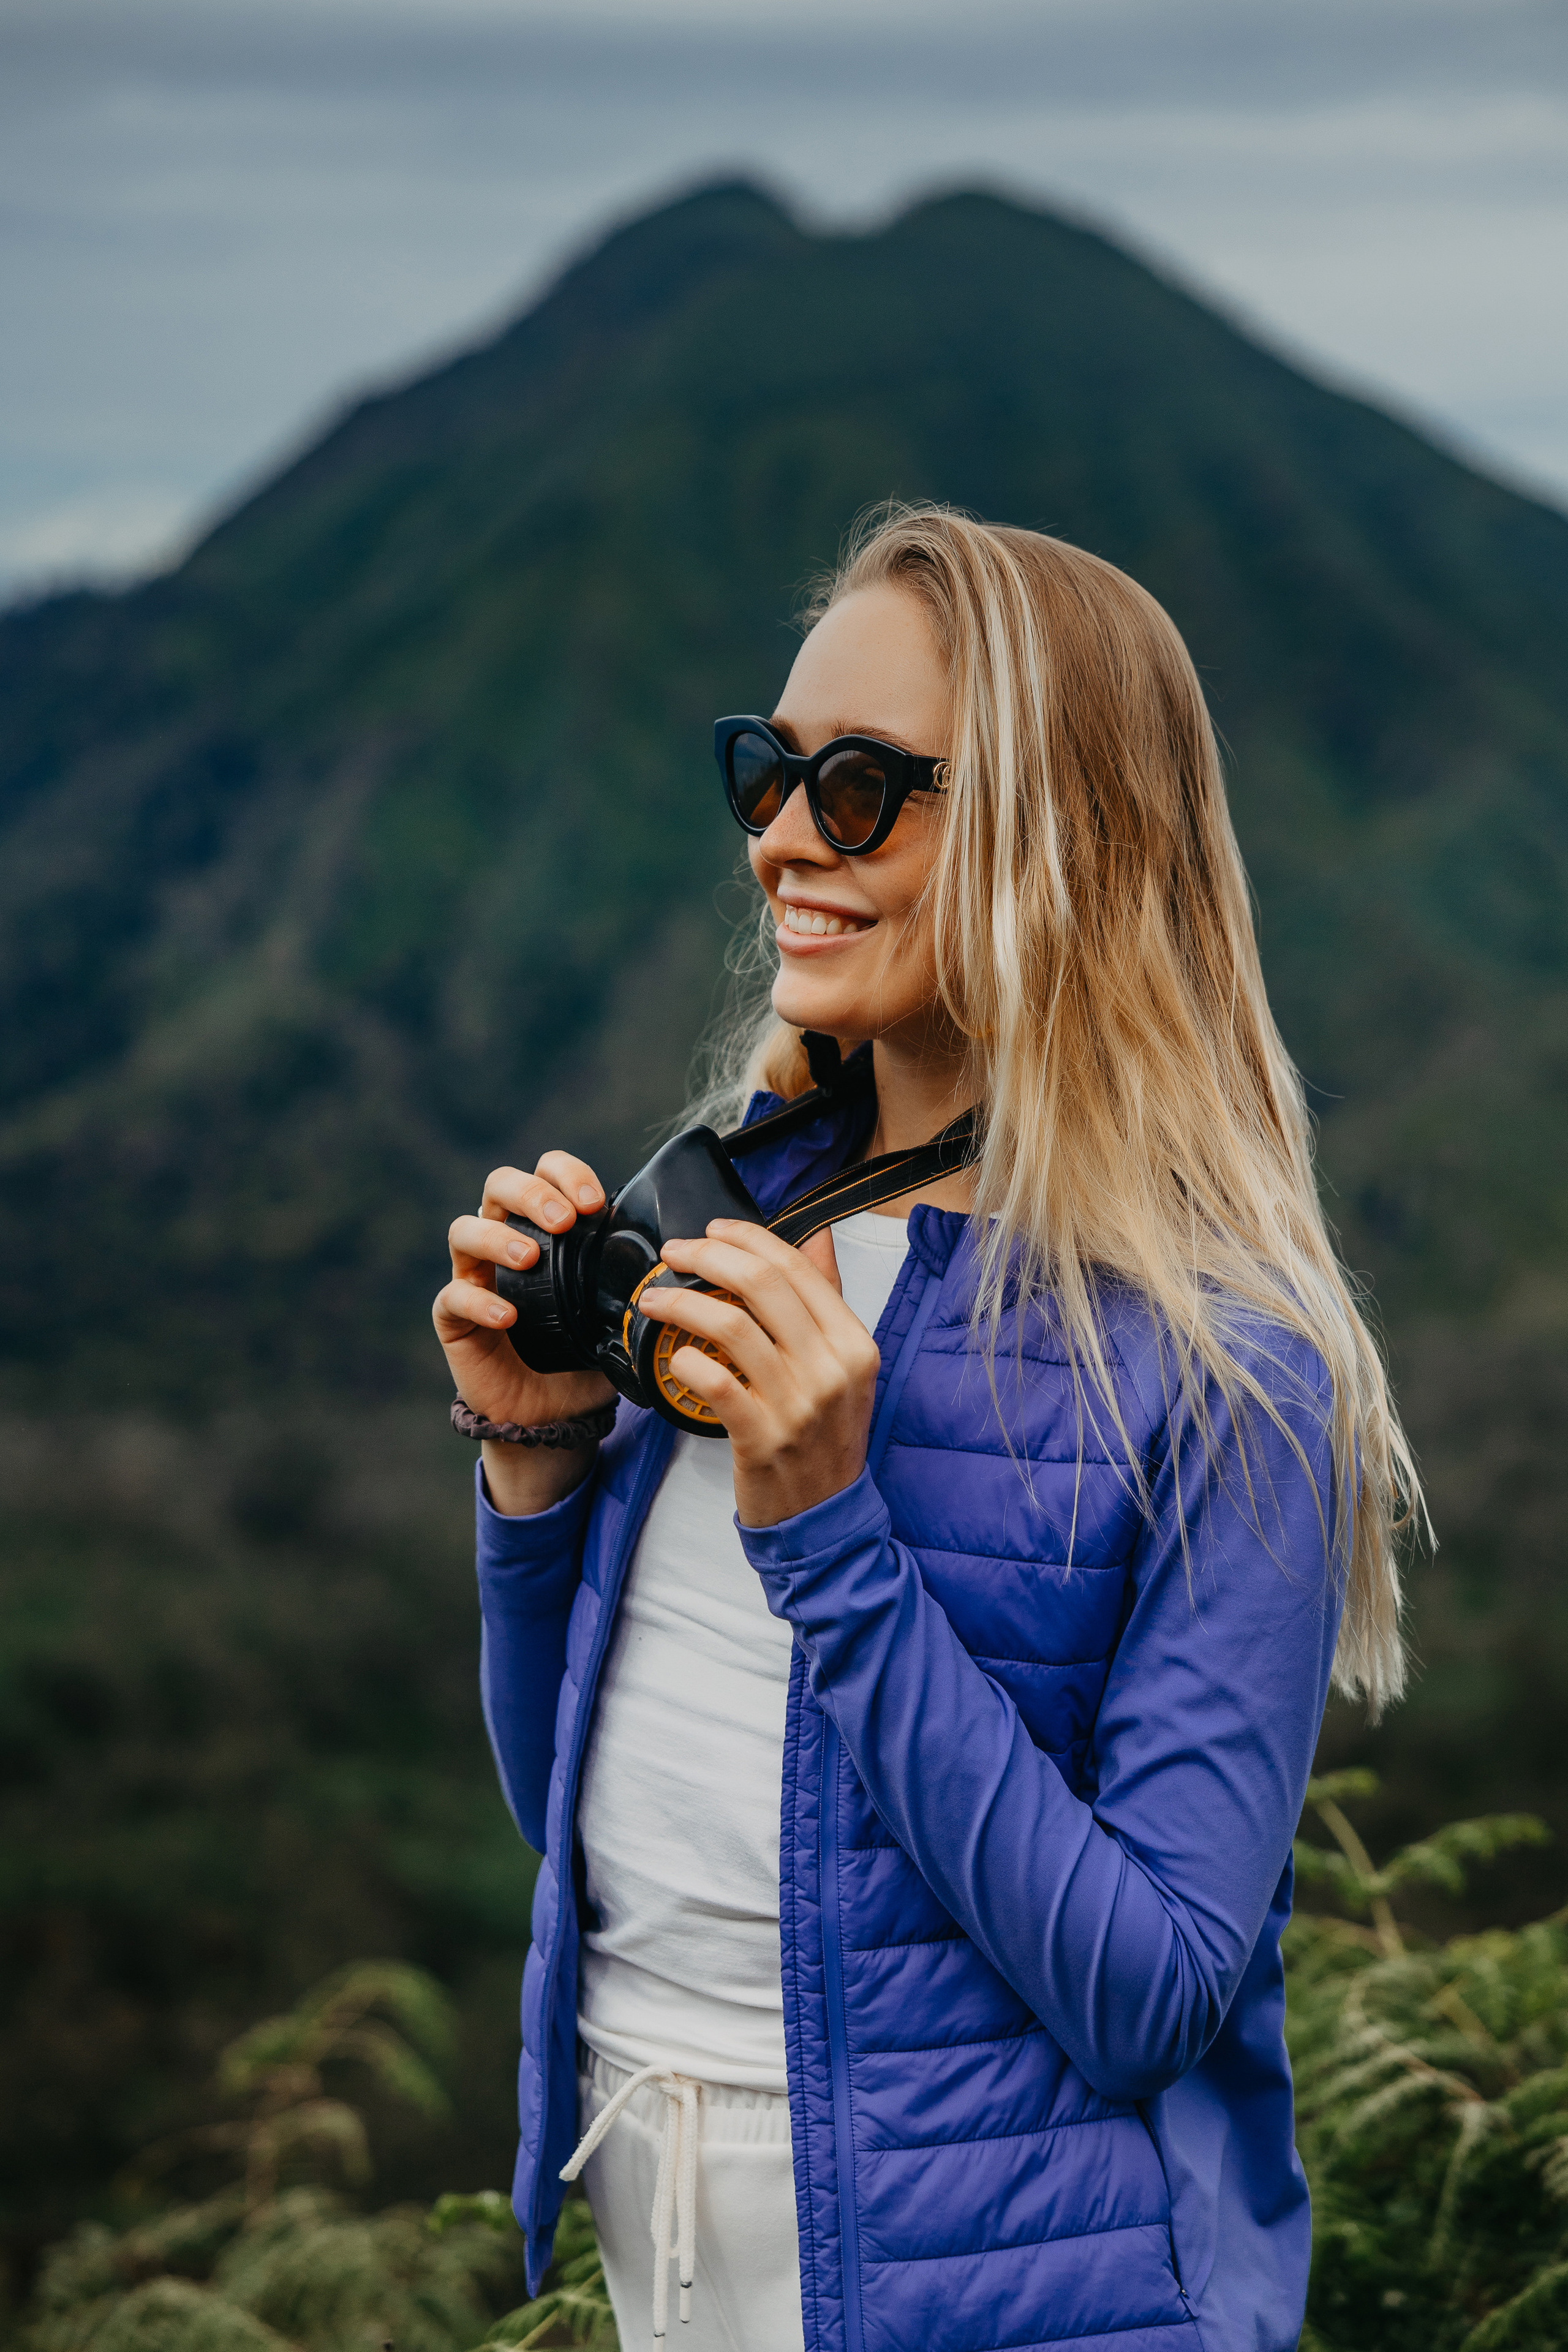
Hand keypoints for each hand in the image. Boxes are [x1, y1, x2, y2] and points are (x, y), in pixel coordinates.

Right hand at [434, 1152, 616, 1514]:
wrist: (558, 1415)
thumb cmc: (588, 1355)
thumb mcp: (619, 1311)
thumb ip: (637, 1280)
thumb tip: (682, 1257)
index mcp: (546, 1227)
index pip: (546, 1173)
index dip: (566, 1173)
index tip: (596, 1200)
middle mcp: (506, 1241)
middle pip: (500, 1185)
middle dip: (531, 1192)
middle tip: (564, 1221)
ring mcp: (476, 1276)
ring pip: (464, 1230)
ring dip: (497, 1236)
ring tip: (529, 1257)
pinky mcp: (455, 1319)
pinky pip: (453, 1297)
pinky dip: (479, 1300)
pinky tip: (509, 1317)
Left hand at [639, 1222, 878, 1526]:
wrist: (825, 1516)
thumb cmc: (826, 1435)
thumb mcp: (845, 1366)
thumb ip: (827, 1301)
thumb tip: (814, 1236)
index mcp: (853, 1343)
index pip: (796, 1268)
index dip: (748, 1238)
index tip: (713, 1229)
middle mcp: (831, 1369)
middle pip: (762, 1285)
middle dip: (708, 1255)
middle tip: (675, 1251)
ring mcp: (798, 1405)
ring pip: (731, 1327)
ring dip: (682, 1302)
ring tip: (654, 1298)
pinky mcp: (763, 1438)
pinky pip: (714, 1383)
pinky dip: (685, 1361)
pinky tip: (674, 1355)